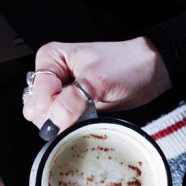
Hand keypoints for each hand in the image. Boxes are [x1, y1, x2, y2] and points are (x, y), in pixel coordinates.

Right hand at [22, 36, 171, 135]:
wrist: (149, 72)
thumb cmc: (126, 65)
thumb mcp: (98, 80)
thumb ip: (72, 102)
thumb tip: (53, 123)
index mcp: (50, 59)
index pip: (38, 94)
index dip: (54, 106)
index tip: (76, 107)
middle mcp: (52, 76)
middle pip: (36, 109)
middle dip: (57, 116)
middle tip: (82, 110)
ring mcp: (61, 93)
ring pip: (46, 120)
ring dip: (66, 123)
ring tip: (88, 111)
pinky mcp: (72, 108)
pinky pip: (62, 125)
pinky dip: (72, 127)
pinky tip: (88, 118)